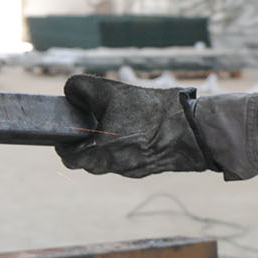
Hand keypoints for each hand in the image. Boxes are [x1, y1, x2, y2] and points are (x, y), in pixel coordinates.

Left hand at [55, 75, 219, 177]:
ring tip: (115, 123)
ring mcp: (133, 170)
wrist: (193, 129)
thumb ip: (80, 88)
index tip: (67, 130)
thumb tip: (70, 91)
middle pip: (88, 161)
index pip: (69, 158)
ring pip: (109, 160)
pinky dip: (125, 147)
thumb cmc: (151, 111)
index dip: (64, 143)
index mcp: (100, 153)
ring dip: (106, 145)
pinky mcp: (149, 168)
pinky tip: (135, 129)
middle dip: (85, 144)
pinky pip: (128, 160)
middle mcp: (115, 167)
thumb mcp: (109, 90)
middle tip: (90, 123)